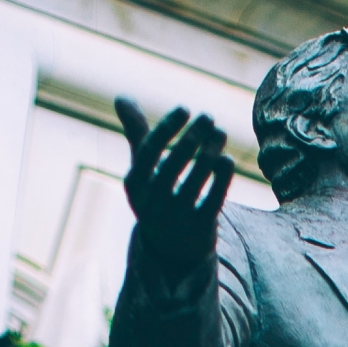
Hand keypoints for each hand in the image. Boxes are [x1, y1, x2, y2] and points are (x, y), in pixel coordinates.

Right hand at [114, 97, 234, 281]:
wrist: (171, 249)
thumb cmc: (157, 195)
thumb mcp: (143, 169)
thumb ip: (135, 133)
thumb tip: (120, 97)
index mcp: (135, 185)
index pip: (148, 153)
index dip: (167, 130)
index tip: (185, 108)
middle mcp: (151, 204)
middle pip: (172, 167)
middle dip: (191, 138)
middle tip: (208, 116)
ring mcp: (175, 220)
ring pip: (194, 184)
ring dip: (209, 154)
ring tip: (220, 132)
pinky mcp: (199, 231)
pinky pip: (212, 202)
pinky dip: (221, 180)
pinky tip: (227, 159)